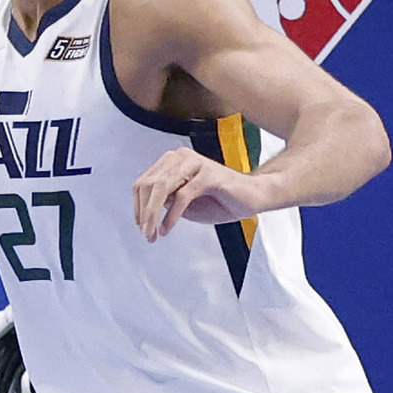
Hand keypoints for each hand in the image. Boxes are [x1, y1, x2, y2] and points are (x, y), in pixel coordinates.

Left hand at [129, 145, 266, 238]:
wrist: (254, 197)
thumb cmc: (220, 200)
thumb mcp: (185, 203)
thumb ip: (166, 200)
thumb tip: (145, 208)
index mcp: (173, 161)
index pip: (144, 182)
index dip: (137, 206)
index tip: (140, 226)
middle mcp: (181, 157)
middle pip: (149, 185)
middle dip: (144, 213)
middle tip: (146, 234)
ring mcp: (195, 164)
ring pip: (162, 188)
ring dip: (153, 214)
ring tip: (153, 233)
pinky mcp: (209, 175)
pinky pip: (182, 196)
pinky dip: (171, 215)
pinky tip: (167, 229)